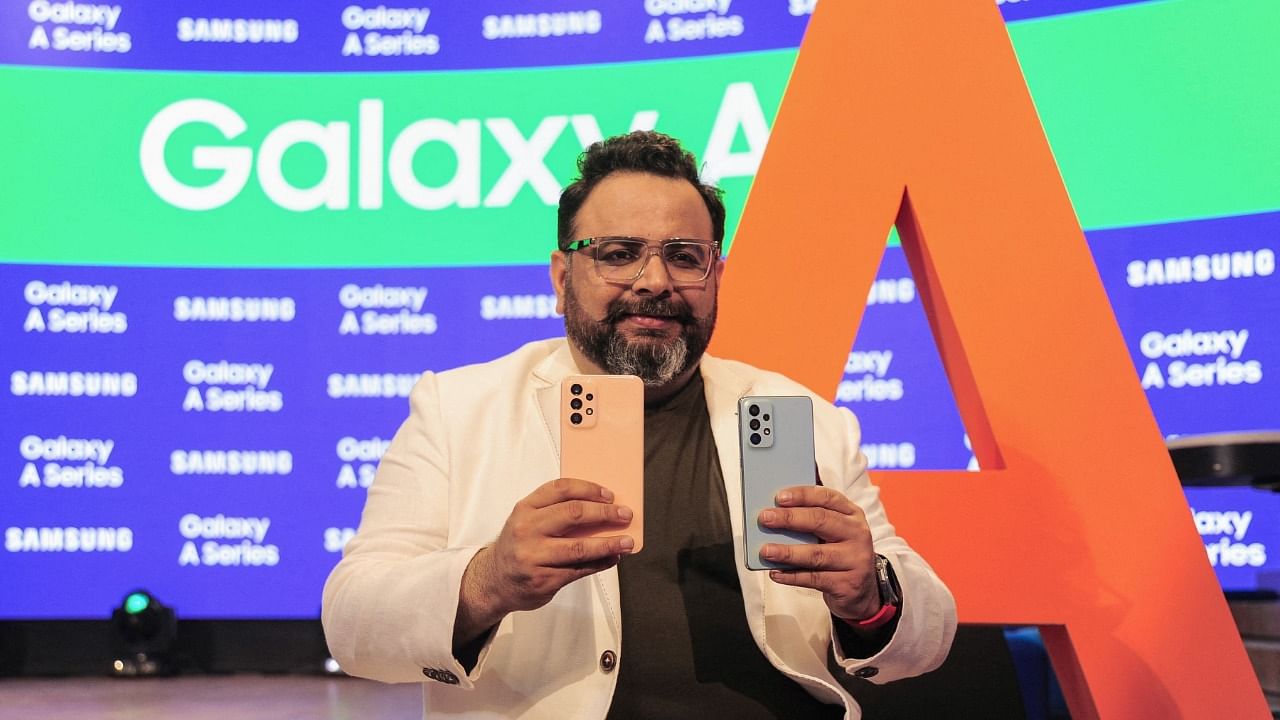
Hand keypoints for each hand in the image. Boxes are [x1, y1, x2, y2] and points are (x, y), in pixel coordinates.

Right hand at [456, 478, 633, 644]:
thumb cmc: (519, 545)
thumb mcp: (527, 520)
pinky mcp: (543, 580)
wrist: (493, 581)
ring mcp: (534, 556)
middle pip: (574, 514)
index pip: (560, 489)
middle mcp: (527, 530)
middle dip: (605, 514)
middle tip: (625, 515)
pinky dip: (600, 563)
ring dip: (609, 544)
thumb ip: (554, 511)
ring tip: (627, 542)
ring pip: (579, 547)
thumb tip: (601, 508)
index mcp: (525, 509)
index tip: (609, 495)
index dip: (589, 489)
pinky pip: (579, 570)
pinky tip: (613, 558)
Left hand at [758, 485, 880, 621]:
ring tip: (765, 551)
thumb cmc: (841, 553)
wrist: (863, 591)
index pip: (828, 497)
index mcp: (852, 514)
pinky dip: (792, 576)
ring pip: (816, 554)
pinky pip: (814, 579)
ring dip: (787, 552)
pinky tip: (776, 572)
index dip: (803, 495)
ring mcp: (855, 560)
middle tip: (765, 519)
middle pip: (821, 521)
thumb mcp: (836, 530)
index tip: (779, 497)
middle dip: (790, 518)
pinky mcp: (847, 584)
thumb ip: (813, 517)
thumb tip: (777, 508)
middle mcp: (857, 534)